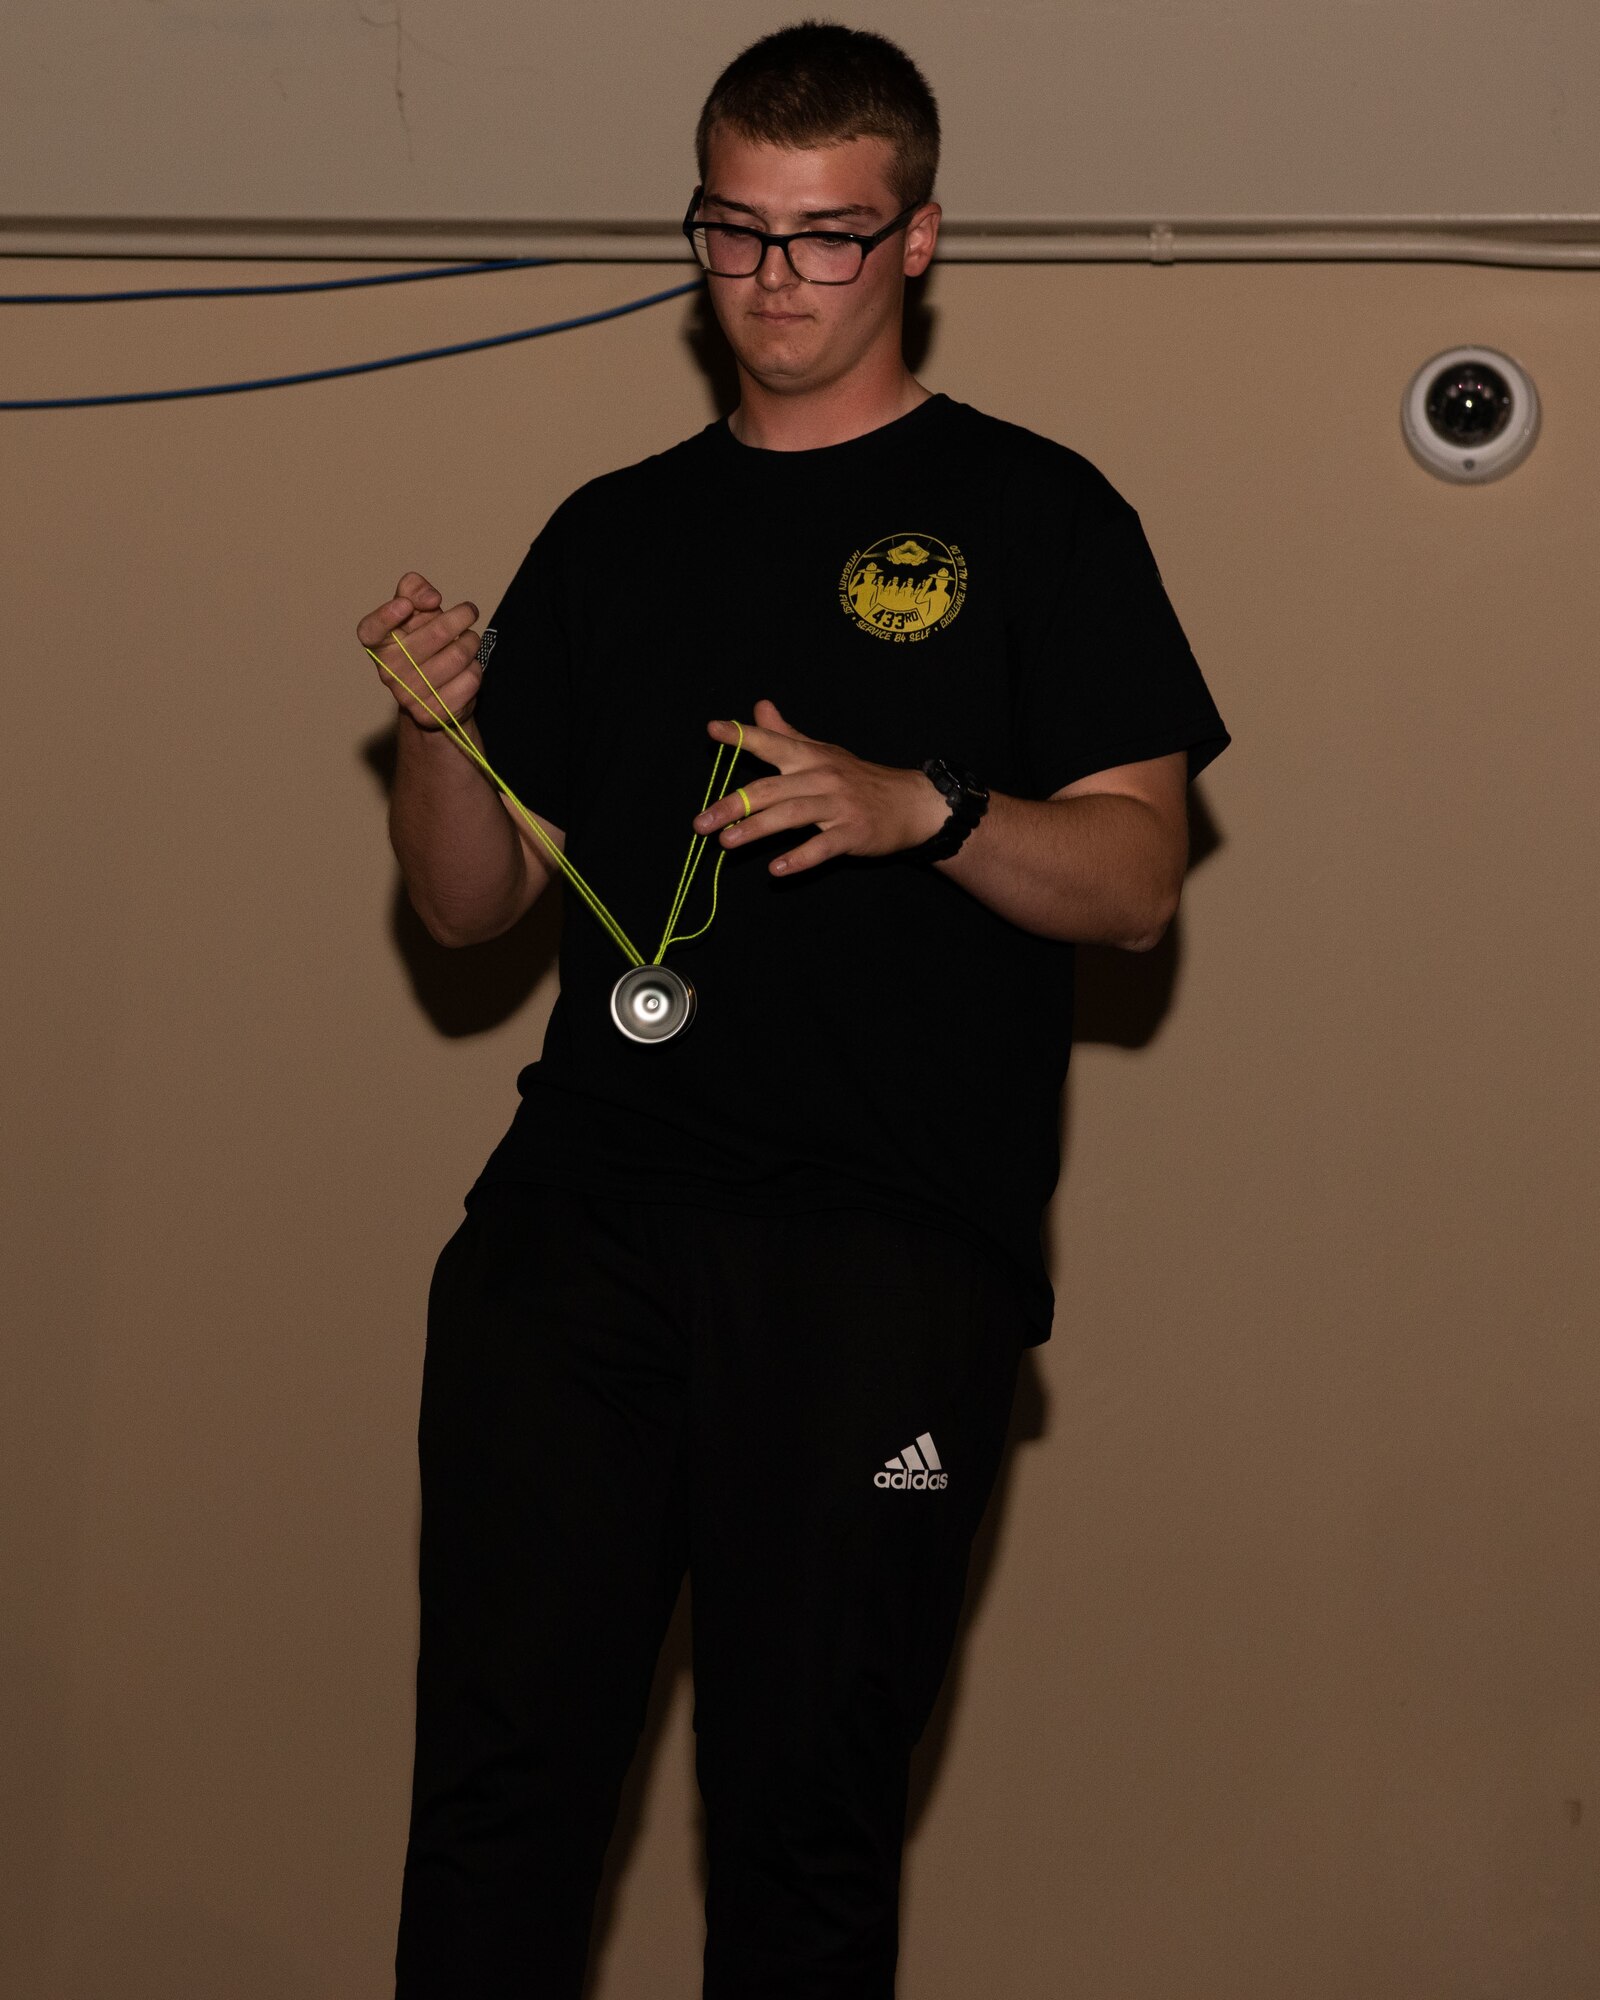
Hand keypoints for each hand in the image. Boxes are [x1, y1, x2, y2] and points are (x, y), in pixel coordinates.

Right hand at [357, 573, 481, 729]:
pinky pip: (470, 679)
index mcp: (379, 645)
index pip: (370, 631)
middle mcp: (388, 672)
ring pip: (459, 655)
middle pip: (437, 634)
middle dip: (461, 617)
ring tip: (468, 642)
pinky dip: (476, 668)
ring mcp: (410, 696)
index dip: (385, 616)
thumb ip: (414, 589)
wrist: (437, 694)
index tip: (405, 605)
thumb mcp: (415, 611)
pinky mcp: (434, 714)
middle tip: (468, 613)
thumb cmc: (423, 643)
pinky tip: (466, 669)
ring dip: (471, 642)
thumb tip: (431, 598)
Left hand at [695, 699, 946, 875]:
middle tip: (701, 822)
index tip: (713, 730)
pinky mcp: (852, 833)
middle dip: (733, 804)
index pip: (772, 741)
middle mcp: (821, 776)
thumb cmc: (859, 778)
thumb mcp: (823, 751)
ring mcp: (837, 805)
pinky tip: (776, 870)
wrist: (910, 803)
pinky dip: (799, 858)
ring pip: (791, 816)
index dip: (742, 735)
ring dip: (756, 829)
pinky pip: (822, 847)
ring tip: (726, 842)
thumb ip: (786, 733)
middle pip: (771, 788)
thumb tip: (758, 706)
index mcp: (810, 757)